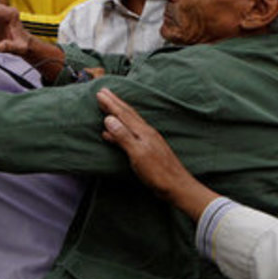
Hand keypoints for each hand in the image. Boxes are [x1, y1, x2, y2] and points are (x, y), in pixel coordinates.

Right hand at [96, 87, 217, 219]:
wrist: (177, 187)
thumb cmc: (157, 173)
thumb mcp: (138, 154)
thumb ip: (123, 136)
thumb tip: (109, 119)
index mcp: (143, 132)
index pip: (123, 114)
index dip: (111, 104)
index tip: (100, 93)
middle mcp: (146, 132)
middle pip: (128, 113)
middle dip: (115, 102)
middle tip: (103, 91)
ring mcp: (149, 140)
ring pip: (130, 121)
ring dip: (118, 112)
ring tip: (109, 105)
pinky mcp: (148, 148)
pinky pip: (131, 132)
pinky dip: (120, 128)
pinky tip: (113, 132)